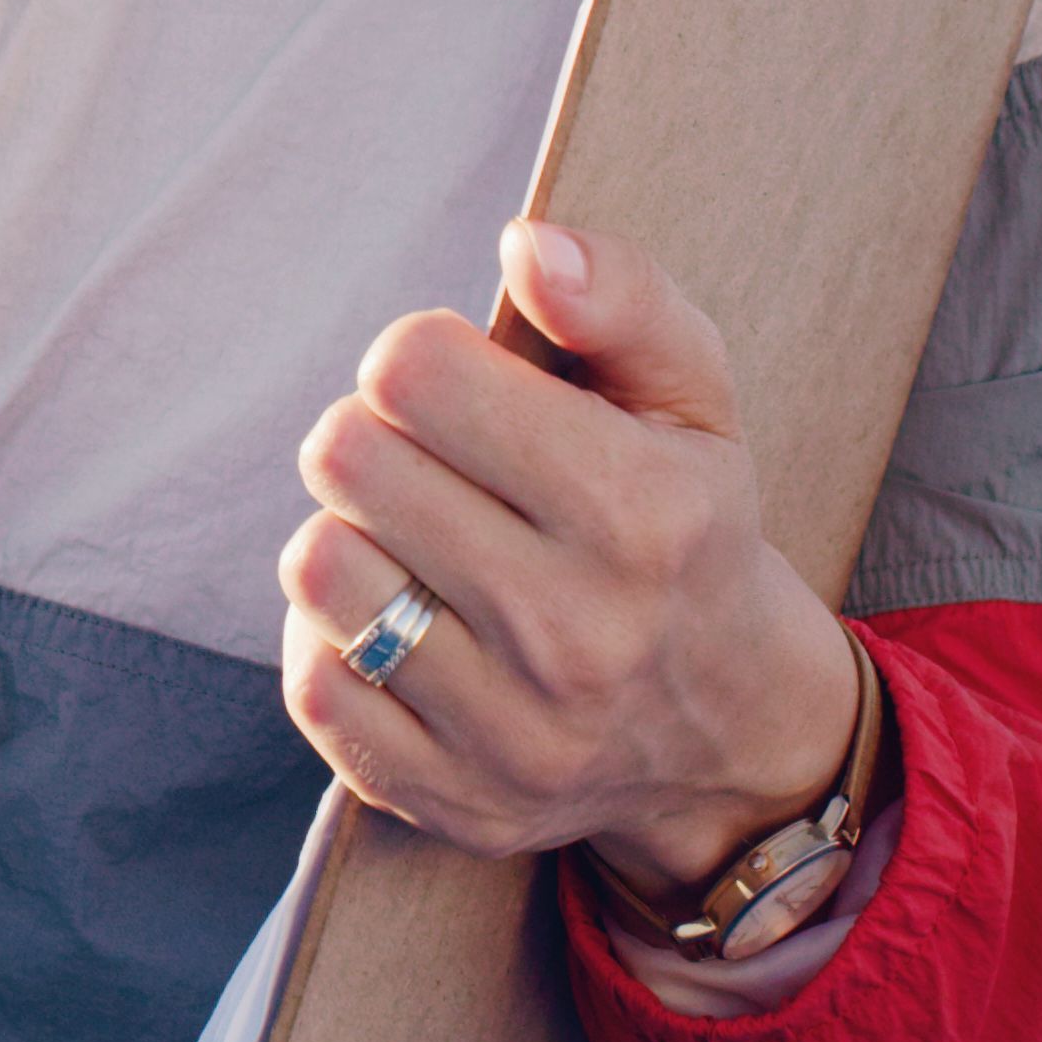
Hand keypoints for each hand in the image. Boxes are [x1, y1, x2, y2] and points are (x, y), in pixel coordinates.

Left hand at [278, 219, 860, 895]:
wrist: (727, 731)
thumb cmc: (685, 524)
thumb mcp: (691, 394)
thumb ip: (620, 295)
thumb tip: (527, 245)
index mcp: (641, 512)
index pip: (413, 374)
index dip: (416, 359)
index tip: (455, 389)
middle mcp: (578, 632)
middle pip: (347, 459)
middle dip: (372, 437)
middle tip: (428, 464)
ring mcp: (511, 731)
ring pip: (319, 569)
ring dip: (347, 535)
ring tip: (410, 541)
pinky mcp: (451, 797)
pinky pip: (314, 685)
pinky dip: (331, 640)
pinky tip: (396, 625)